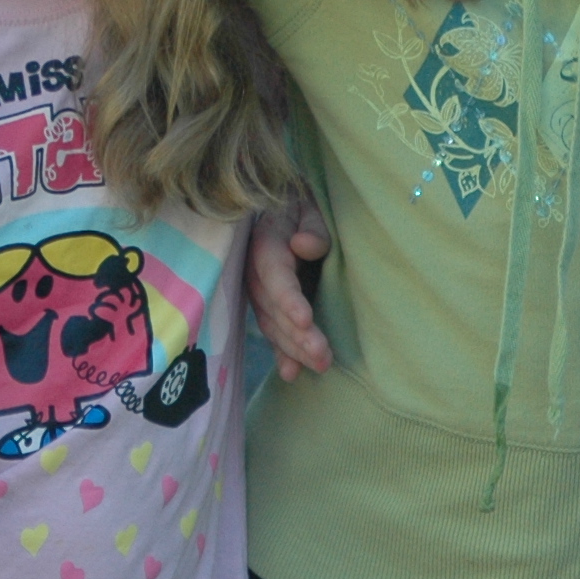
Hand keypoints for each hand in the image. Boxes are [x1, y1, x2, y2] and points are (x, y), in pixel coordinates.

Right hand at [248, 201, 332, 380]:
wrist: (281, 205)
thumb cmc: (301, 204)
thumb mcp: (308, 205)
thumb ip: (312, 226)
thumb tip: (305, 246)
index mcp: (265, 244)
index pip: (274, 275)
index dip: (288, 299)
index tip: (305, 320)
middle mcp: (256, 273)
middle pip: (274, 309)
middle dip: (297, 336)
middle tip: (323, 357)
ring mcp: (259, 292)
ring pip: (273, 325)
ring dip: (294, 349)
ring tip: (321, 366)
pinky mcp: (266, 306)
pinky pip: (272, 332)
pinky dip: (282, 353)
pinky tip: (292, 374)